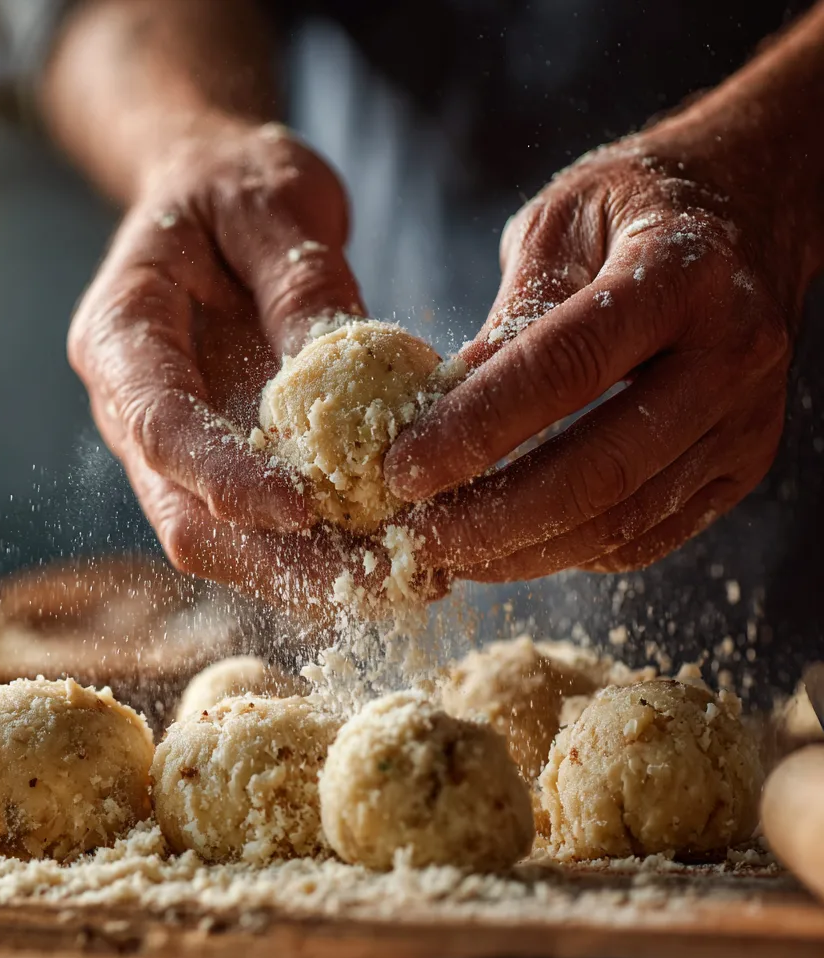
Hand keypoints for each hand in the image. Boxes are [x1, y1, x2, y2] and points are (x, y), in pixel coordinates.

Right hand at [69, 118, 418, 603]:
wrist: (209, 192)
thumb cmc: (232, 182)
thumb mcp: (271, 198)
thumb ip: (297, 278)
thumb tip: (339, 357)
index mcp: (119, 338)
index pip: (160, 430)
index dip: (224, 481)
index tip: (302, 509)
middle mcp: (129, 413)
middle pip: (184, 519)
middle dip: (273, 561)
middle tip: (373, 577)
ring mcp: (168, 453)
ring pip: (219, 544)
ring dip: (300, 574)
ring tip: (397, 580)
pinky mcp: (214, 468)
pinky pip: (254, 529)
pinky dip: (315, 551)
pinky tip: (388, 555)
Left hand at [389, 134, 808, 581]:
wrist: (757, 204)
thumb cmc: (637, 211)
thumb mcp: (562, 223)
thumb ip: (507, 316)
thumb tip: (432, 413)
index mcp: (680, 273)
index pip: (564, 370)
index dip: (473, 431)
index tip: (399, 470)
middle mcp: (731, 351)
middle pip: (597, 471)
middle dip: (488, 521)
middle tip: (410, 538)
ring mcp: (747, 417)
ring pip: (618, 522)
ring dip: (516, 553)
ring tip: (442, 550)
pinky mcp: (743, 465)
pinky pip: (641, 540)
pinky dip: (563, 554)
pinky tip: (506, 545)